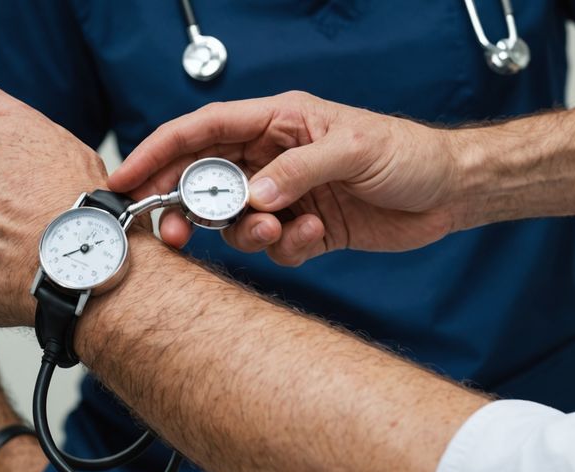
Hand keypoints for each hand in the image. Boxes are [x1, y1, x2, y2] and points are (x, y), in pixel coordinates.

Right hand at [109, 91, 461, 265]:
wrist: (449, 192)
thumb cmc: (408, 152)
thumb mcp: (355, 149)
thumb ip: (298, 170)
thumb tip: (252, 197)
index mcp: (278, 122)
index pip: (203, 131)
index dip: (159, 151)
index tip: (124, 179)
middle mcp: (275, 158)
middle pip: (207, 182)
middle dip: (188, 208)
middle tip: (178, 233)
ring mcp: (288, 195)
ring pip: (237, 222)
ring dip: (248, 233)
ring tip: (282, 228)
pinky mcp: (307, 229)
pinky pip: (275, 246)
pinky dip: (288, 246)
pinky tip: (317, 234)